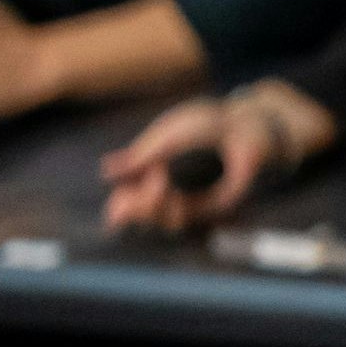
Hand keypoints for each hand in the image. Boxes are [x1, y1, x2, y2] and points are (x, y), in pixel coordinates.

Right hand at [99, 81, 332, 232]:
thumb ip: (141, 156)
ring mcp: (196, 201)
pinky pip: (191, 217)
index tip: (116, 201)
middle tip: (125, 198)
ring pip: (167, 223)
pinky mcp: (216, 206)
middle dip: (134, 211)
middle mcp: (176, 193)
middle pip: (148, 219)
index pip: (134, 203)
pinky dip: (175, 206)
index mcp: (157, 176)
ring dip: (152, 206)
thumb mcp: (166, 137)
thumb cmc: (205, 124)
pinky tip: (166, 188)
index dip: (122, 209)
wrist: (240, 123)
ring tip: (155, 178)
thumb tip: (105, 171)